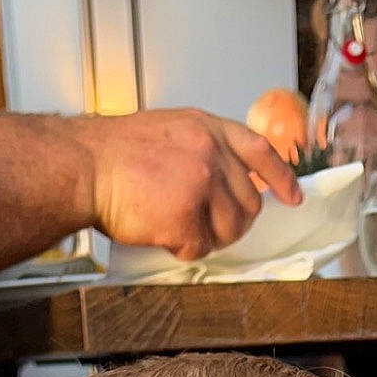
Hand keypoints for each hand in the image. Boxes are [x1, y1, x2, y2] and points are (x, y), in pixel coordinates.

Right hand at [83, 108, 301, 259]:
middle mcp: (211, 152)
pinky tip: (160, 232)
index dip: (280, 177)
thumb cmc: (114, 153)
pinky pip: (199, 247)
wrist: (84, 166)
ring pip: (230, 229)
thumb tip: (222, 181)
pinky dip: (180, 248)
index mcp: (207, 128)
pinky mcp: (186, 215)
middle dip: (232, 220)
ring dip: (208, 237)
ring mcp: (201, 184)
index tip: (293, 195)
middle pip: (249, 202)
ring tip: (176, 227)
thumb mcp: (169, 129)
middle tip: (205, 225)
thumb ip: (202, 149)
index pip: (260, 151)